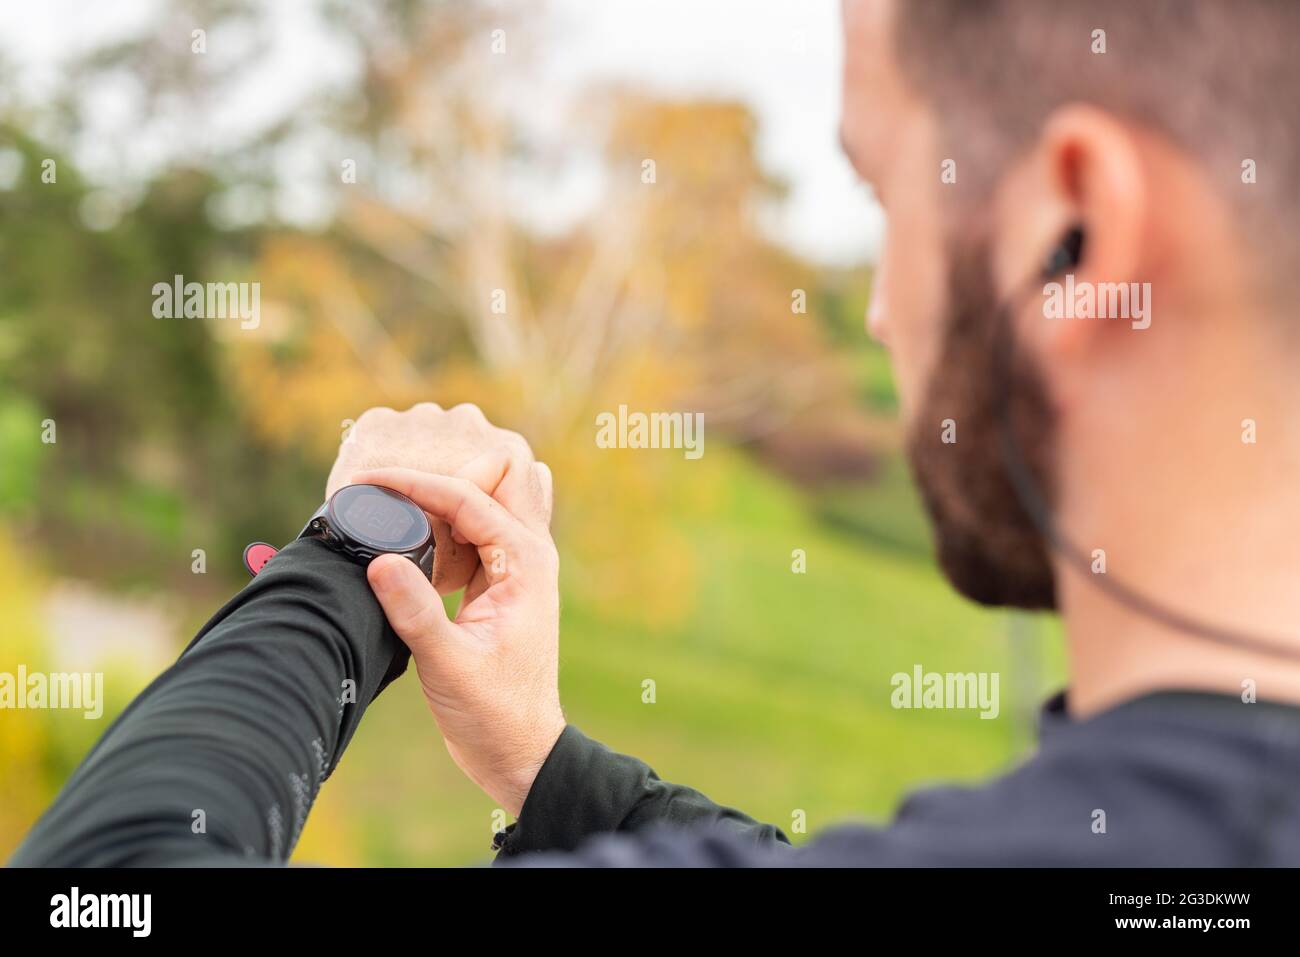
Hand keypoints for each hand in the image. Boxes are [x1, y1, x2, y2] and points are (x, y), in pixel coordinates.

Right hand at [355, 453, 563, 816]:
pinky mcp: (502, 579)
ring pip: (486, 500)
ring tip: (409, 546)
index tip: (364, 481)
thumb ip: (415, 611)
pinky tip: (422, 565)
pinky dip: (446, 532)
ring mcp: (519, 563)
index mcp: (525, 562)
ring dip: (444, 507)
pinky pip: (476, 530)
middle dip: (446, 478)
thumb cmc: (492, 712)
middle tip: (397, 509)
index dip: (412, 483)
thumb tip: (379, 560)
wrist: (519, 748)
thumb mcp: (447, 664)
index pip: (467, 497)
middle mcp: (530, 552)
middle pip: (497, 477)